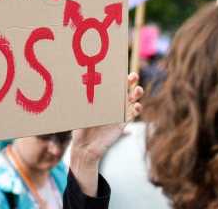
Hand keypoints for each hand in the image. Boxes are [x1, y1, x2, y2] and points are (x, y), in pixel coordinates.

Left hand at [70, 73, 143, 196]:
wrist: (85, 147)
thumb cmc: (79, 128)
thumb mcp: (80, 113)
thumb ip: (83, 102)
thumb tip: (79, 87)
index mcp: (101, 98)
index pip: (111, 83)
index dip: (116, 76)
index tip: (119, 70)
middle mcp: (111, 103)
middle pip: (124, 89)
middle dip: (130, 81)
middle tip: (133, 76)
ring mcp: (118, 112)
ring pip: (131, 100)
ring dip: (136, 94)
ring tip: (138, 90)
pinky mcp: (122, 123)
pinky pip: (132, 114)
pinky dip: (137, 109)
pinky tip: (137, 106)